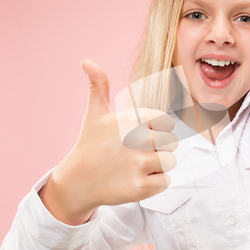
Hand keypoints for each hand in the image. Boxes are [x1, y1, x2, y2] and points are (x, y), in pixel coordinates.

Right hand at [40, 60, 177, 224]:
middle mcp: (136, 140)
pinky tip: (137, 179)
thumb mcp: (95, 113)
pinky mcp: (139, 188)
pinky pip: (166, 182)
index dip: (157, 130)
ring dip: (159, 166)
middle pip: (172, 142)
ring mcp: (137, 165)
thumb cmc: (91, 143)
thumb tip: (87, 61)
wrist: (76, 182)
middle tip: (138, 153)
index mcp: (132, 119)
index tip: (141, 135)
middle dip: (160, 148)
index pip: (168, 122)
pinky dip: (156, 183)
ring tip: (138, 166)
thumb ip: (99, 86)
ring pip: (171, 162)